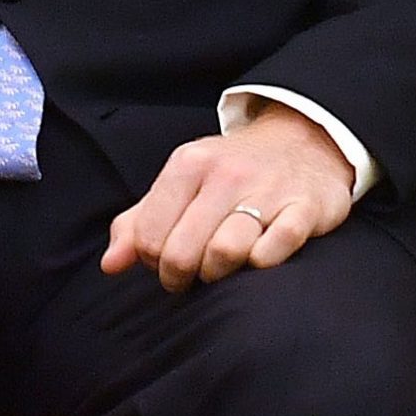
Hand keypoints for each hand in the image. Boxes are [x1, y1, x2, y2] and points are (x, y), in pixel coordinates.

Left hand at [100, 102, 355, 291]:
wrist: (306, 139)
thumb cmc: (232, 173)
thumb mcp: (182, 183)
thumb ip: (140, 221)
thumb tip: (110, 265)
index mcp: (189, 163)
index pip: (147, 237)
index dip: (152, 262)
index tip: (168, 258)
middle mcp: (227, 173)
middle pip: (181, 253)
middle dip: (181, 276)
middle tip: (193, 273)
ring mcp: (268, 189)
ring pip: (225, 253)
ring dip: (219, 273)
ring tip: (223, 266)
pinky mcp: (305, 207)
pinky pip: (276, 248)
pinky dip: (263, 261)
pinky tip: (260, 256)